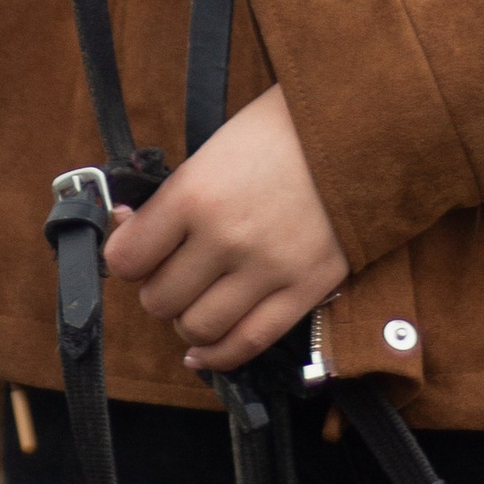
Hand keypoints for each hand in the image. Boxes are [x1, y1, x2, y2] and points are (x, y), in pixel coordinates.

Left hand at [103, 86, 348, 374]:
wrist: (359, 129)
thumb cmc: (281, 131)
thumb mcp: (213, 149)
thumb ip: (172, 196)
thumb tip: (125, 228)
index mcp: (196, 194)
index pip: (128, 258)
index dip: (124, 258)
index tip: (135, 251)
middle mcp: (226, 238)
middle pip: (159, 299)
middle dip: (158, 289)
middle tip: (172, 272)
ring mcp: (267, 269)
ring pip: (197, 328)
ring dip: (187, 321)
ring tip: (197, 300)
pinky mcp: (304, 291)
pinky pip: (247, 343)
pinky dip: (219, 354)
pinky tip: (205, 349)